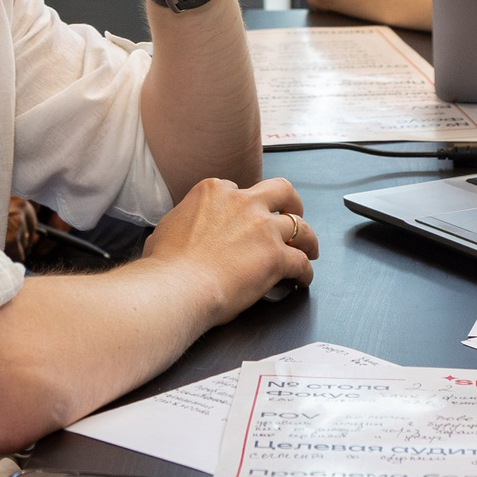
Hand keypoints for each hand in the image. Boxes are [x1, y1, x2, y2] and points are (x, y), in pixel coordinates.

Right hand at [140, 176, 316, 320]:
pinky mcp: (276, 256)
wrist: (177, 286)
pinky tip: (303, 279)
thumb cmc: (166, 264)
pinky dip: (305, 271)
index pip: (238, 189)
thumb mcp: (168, 226)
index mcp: (214, 192)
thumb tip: (184, 230)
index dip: (245, 204)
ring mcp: (263, 229)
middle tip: (293, 212)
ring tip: (309, 248)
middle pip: (280, 191)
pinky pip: (301, 262)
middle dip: (291, 201)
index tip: (246, 216)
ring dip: (308, 238)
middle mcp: (243, 203)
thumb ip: (185, 220)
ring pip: (300, 226)